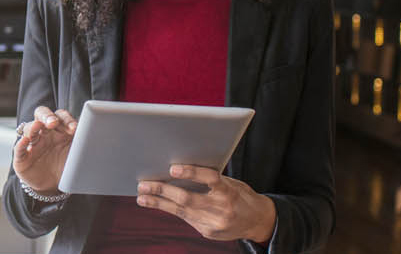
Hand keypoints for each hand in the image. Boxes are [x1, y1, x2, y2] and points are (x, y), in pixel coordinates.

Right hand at [12, 106, 77, 195]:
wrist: (54, 187)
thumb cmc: (66, 166)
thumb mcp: (76, 155)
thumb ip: (83, 144)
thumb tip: (98, 139)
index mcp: (59, 129)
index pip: (60, 116)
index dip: (66, 119)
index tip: (74, 128)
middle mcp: (44, 132)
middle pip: (42, 115)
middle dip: (47, 116)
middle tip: (53, 123)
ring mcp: (32, 143)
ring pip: (29, 128)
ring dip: (33, 127)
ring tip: (38, 127)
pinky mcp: (21, 157)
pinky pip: (19, 148)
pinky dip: (21, 144)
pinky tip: (25, 142)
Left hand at [136, 164, 276, 242]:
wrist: (258, 221)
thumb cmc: (242, 196)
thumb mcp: (232, 183)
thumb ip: (210, 179)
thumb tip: (180, 171)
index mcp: (230, 192)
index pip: (210, 179)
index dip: (192, 173)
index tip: (173, 169)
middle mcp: (222, 209)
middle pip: (188, 199)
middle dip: (163, 191)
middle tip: (144, 184)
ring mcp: (214, 223)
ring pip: (181, 211)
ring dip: (159, 203)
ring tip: (142, 197)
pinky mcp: (208, 232)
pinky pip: (185, 218)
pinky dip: (171, 209)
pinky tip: (156, 203)